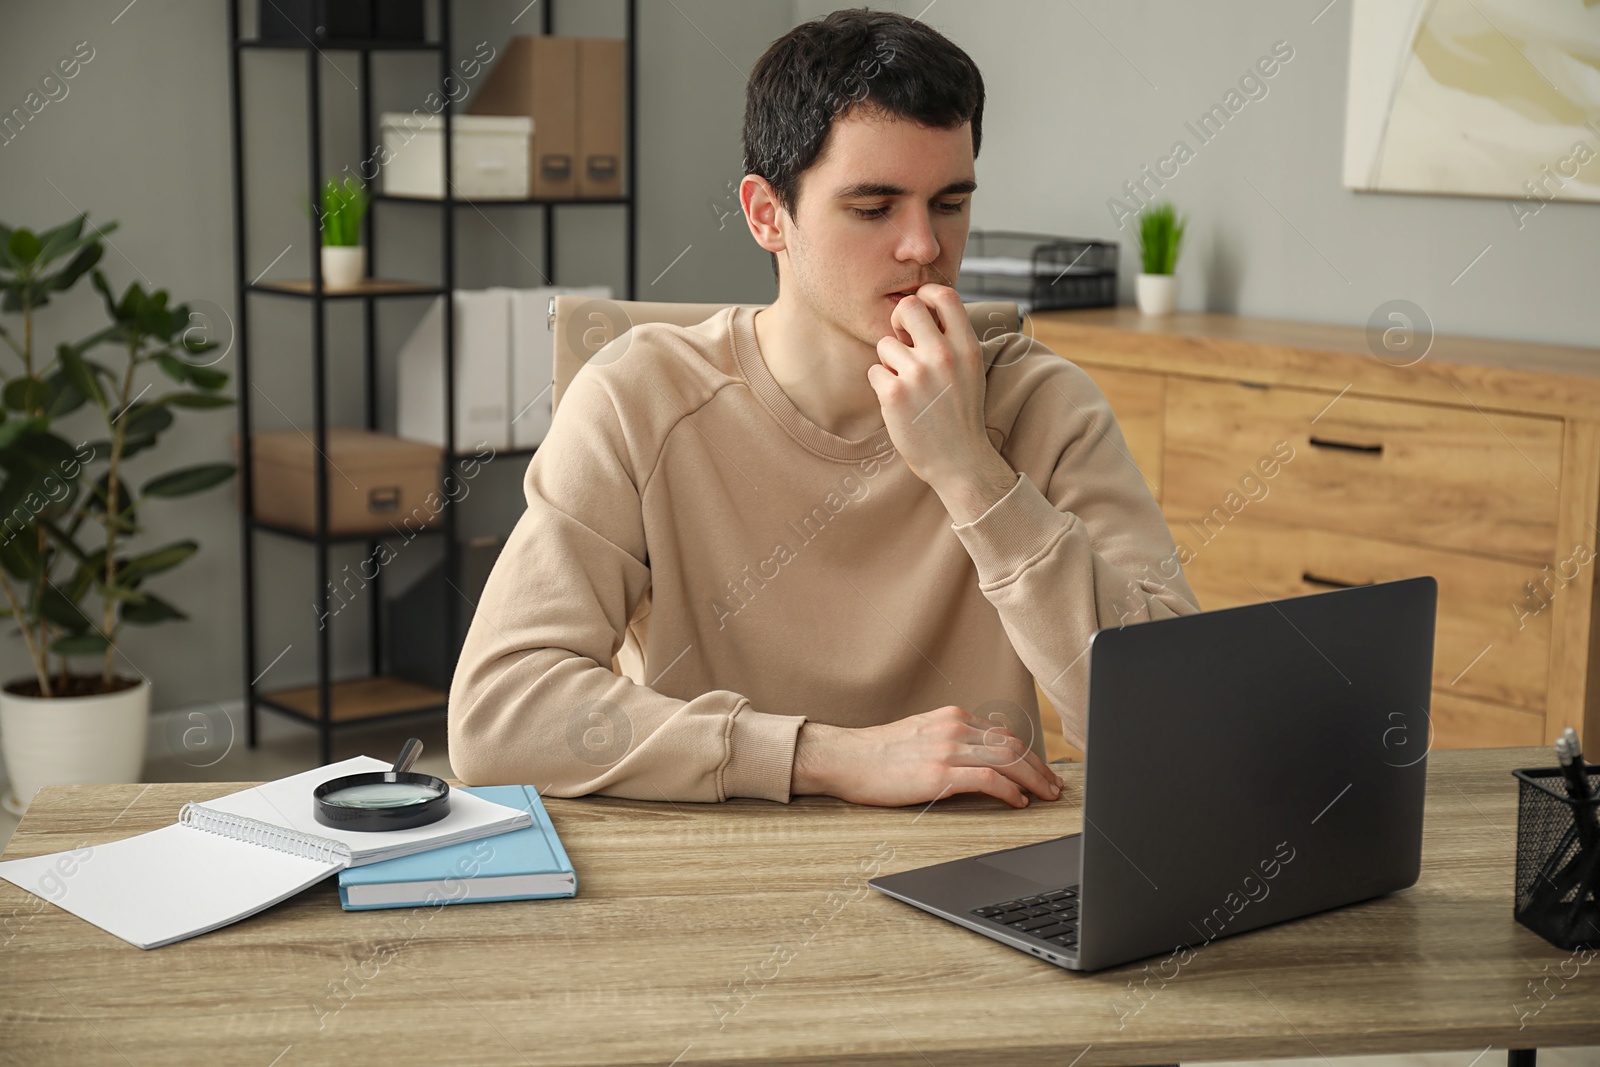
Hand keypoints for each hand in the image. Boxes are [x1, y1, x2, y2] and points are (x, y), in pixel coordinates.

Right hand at [791, 705, 1065, 807]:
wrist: (844, 758)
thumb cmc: (877, 754)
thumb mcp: (919, 735)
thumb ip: (949, 740)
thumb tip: (977, 758)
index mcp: (952, 718)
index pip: (1003, 734)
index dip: (1029, 754)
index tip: (1042, 770)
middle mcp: (955, 728)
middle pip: (1012, 746)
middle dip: (1040, 768)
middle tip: (1056, 786)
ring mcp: (947, 749)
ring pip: (1007, 760)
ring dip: (1033, 780)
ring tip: (1046, 796)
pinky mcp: (939, 773)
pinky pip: (988, 779)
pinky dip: (1009, 791)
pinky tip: (1018, 802)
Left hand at [867, 284, 993, 491]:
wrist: (959, 460)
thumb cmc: (960, 413)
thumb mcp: (971, 370)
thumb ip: (953, 340)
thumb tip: (925, 309)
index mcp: (967, 347)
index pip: (945, 296)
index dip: (925, 294)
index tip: (919, 309)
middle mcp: (944, 355)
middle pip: (907, 307)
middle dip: (898, 321)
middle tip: (902, 341)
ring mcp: (918, 374)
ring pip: (885, 344)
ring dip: (889, 362)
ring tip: (907, 385)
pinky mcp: (895, 393)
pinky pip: (874, 371)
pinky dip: (881, 385)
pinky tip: (899, 402)